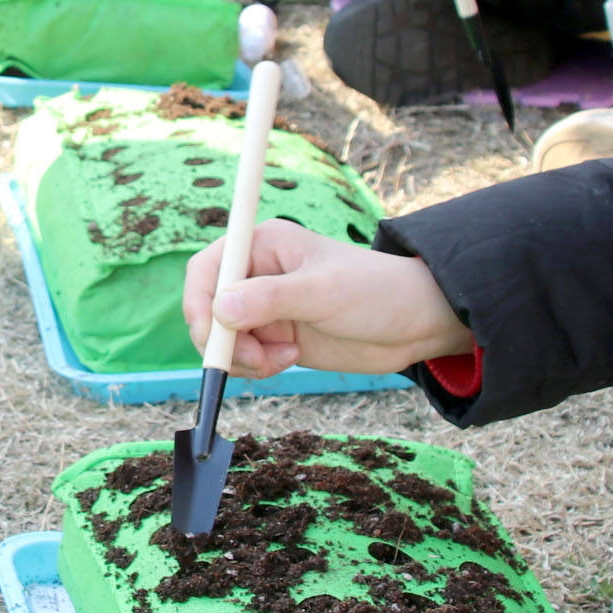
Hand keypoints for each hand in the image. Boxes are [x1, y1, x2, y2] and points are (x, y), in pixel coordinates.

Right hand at [182, 219, 471, 377]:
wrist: (413, 324)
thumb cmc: (375, 292)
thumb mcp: (322, 293)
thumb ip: (270, 299)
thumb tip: (219, 310)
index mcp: (263, 245)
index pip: (207, 268)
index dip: (199, 302)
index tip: (212, 334)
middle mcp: (257, 274)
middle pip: (208, 309)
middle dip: (223, 339)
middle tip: (255, 360)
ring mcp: (265, 307)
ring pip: (223, 338)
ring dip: (242, 358)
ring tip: (282, 360)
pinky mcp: (275, 336)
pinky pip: (243, 357)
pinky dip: (256, 367)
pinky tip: (290, 361)